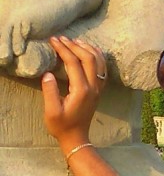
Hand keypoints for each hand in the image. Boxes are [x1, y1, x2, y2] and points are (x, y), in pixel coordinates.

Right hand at [41, 36, 106, 152]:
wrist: (76, 137)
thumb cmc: (62, 126)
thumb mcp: (51, 111)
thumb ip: (50, 92)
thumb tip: (48, 73)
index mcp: (81, 91)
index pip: (74, 63)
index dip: (63, 49)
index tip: (53, 40)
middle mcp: (93, 87)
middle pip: (89, 58)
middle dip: (75, 45)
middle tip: (61, 38)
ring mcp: (98, 88)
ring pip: (99, 62)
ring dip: (88, 48)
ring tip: (74, 40)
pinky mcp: (99, 90)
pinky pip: (103, 69)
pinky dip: (97, 56)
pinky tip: (89, 51)